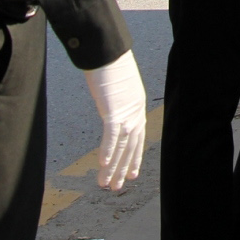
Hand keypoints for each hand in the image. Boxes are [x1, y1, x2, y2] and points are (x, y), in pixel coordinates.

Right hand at [83, 50, 147, 191]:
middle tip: (116, 187)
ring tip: (106, 185)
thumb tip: (110, 103)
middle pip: (130, 147)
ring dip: (112, 168)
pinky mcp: (113, 111)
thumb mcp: (118, 85)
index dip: (134, 158)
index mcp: (137, 107)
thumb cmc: (110, 64)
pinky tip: (101, 165)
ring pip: (120, 147)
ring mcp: (125, 113)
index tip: (132, 174)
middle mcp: (135, 113)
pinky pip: (110, 136)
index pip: (137, 139)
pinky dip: (107, 152)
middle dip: (122, 169)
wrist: (108, 51)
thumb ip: (116, 99)